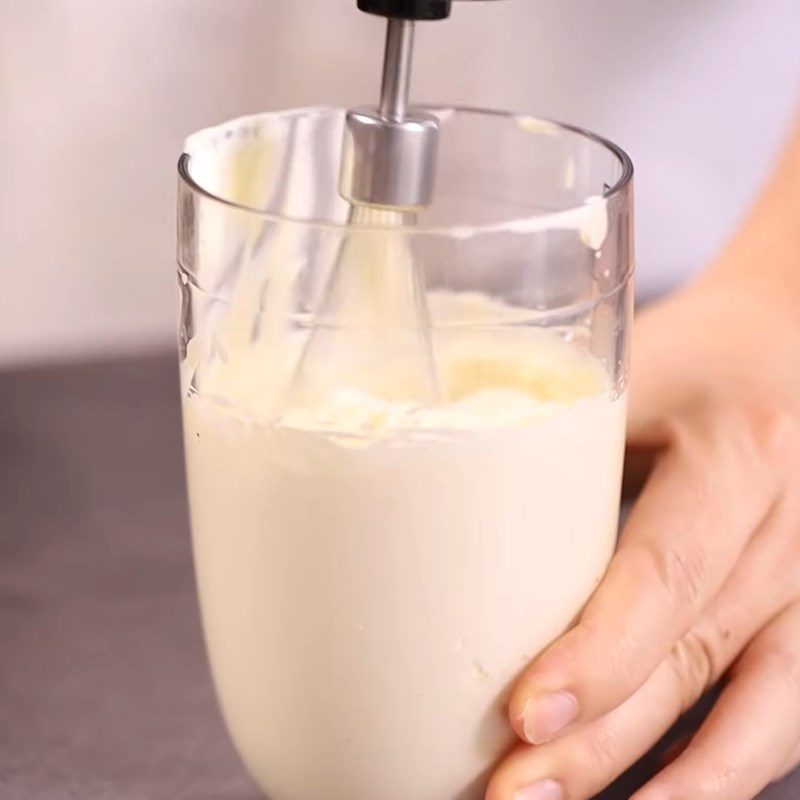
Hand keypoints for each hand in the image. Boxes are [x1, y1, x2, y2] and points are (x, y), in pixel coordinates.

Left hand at [486, 271, 799, 799]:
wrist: (787, 346)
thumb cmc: (697, 356)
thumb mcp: (632, 369)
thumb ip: (554, 434)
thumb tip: (438, 507)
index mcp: (738, 451)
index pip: (666, 569)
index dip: (598, 652)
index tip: (522, 717)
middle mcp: (791, 527)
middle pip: (695, 654)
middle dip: (602, 741)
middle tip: (509, 794)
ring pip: (756, 710)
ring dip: (666, 785)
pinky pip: (783, 713)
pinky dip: (722, 771)